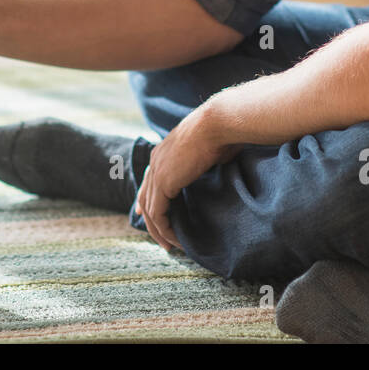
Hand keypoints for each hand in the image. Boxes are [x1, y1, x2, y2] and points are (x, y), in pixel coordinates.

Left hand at [134, 106, 241, 252]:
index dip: (148, 198)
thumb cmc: (222, 131)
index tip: (147, 214)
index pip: (150, 179)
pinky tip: (175, 239)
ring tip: (170, 246)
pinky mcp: (163, 183)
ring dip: (159, 230)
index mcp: (164, 150)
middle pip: (146, 196)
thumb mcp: (210, 147)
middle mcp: (156, 160)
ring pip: (150, 209)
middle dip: (151, 220)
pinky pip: (158, 213)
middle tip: (161, 238)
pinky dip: (165, 229)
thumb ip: (205, 159)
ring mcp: (157, 171)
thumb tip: (218, 164)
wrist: (218, 123)